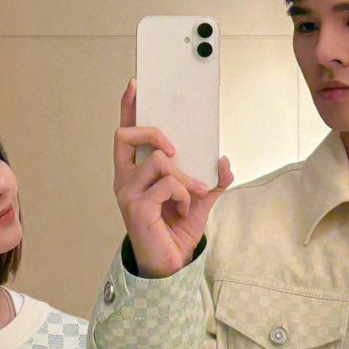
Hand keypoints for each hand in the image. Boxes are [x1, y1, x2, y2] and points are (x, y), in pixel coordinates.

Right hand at [113, 78, 232, 278]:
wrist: (171, 264)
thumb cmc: (176, 230)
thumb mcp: (198, 199)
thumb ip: (211, 179)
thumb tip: (224, 162)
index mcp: (134, 172)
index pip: (126, 134)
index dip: (128, 108)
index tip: (136, 85)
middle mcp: (125, 179)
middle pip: (126, 135)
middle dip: (153, 132)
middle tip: (174, 148)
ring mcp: (127, 193)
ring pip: (157, 161)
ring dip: (182, 176)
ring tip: (190, 195)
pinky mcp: (136, 208)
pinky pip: (166, 184)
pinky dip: (183, 194)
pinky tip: (183, 209)